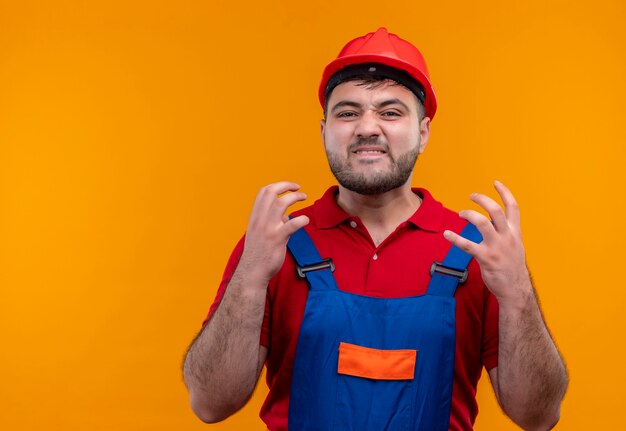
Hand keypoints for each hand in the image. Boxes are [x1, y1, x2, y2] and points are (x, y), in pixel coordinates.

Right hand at [239, 182, 308, 283]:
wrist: (252, 272)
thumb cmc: (258, 253)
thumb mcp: (259, 232)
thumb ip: (271, 221)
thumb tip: (285, 215)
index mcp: (255, 217)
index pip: (263, 192)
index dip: (277, 185)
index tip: (288, 187)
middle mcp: (260, 220)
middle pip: (271, 193)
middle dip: (286, 186)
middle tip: (298, 189)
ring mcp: (268, 229)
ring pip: (281, 203)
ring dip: (295, 197)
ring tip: (304, 197)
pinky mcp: (277, 239)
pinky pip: (292, 225)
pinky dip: (301, 219)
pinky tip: (306, 219)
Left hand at [443, 181, 530, 302]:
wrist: (515, 289)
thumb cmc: (512, 267)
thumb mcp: (515, 246)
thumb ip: (506, 232)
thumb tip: (494, 222)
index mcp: (514, 232)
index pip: (513, 207)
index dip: (505, 193)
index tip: (495, 182)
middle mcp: (507, 237)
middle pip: (495, 210)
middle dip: (482, 200)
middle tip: (472, 196)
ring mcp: (497, 247)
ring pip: (482, 223)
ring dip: (469, 214)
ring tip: (461, 213)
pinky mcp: (486, 258)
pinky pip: (467, 245)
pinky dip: (455, 238)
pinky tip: (446, 234)